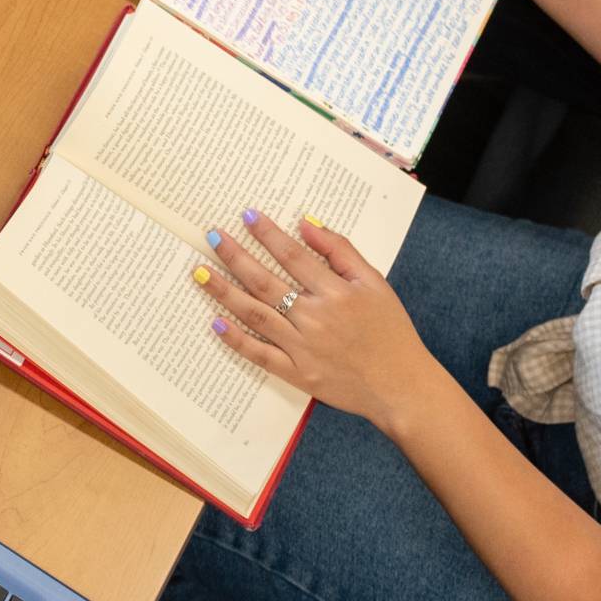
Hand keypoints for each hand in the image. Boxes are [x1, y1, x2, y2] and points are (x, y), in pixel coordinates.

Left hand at [191, 212, 443, 429]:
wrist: (400, 385)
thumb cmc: (390, 330)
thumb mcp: (374, 283)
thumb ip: (341, 251)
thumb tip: (306, 224)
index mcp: (336, 292)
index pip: (293, 256)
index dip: (268, 234)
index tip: (247, 215)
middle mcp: (315, 318)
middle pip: (265, 281)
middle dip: (235, 257)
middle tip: (212, 236)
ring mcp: (302, 347)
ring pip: (255, 314)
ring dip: (224, 291)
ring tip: (199, 272)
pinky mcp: (297, 374)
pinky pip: (259, 354)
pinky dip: (235, 339)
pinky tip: (214, 322)